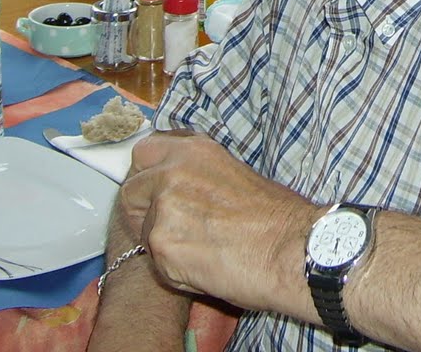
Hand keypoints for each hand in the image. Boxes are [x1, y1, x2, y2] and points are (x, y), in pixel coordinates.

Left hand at [121, 131, 315, 314]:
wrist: (290, 249)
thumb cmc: (275, 217)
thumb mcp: (234, 173)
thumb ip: (197, 174)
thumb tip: (177, 187)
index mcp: (193, 150)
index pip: (143, 153)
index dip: (145, 175)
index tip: (153, 191)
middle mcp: (173, 172)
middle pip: (130, 191)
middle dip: (141, 212)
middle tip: (168, 229)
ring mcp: (164, 207)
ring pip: (141, 231)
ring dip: (162, 244)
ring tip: (200, 251)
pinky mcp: (162, 244)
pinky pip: (155, 261)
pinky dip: (173, 270)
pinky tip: (203, 268)